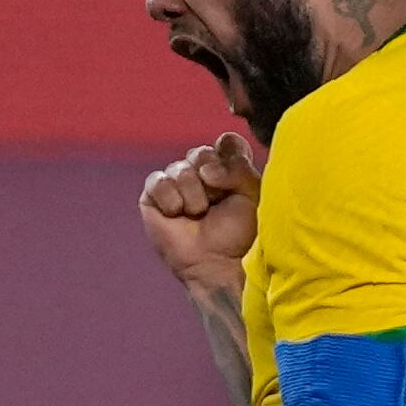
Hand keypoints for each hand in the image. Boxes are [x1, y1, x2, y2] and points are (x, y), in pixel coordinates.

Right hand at [139, 132, 259, 297]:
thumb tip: (205, 169)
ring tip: (199, 215)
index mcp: (229, 170)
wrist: (220, 263)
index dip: (229, 154)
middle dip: (212, 178)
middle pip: (201, 152)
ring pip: (180, 168)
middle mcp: (201, 173)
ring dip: (194, 195)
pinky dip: (171, 199)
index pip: (226, 142)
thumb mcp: (252, 194)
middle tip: (217, 202)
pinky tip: (178, 215)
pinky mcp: (153, 198)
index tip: (233, 178)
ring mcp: (176, 185)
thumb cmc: (240, 233)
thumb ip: (239, 166)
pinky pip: (157, 181)